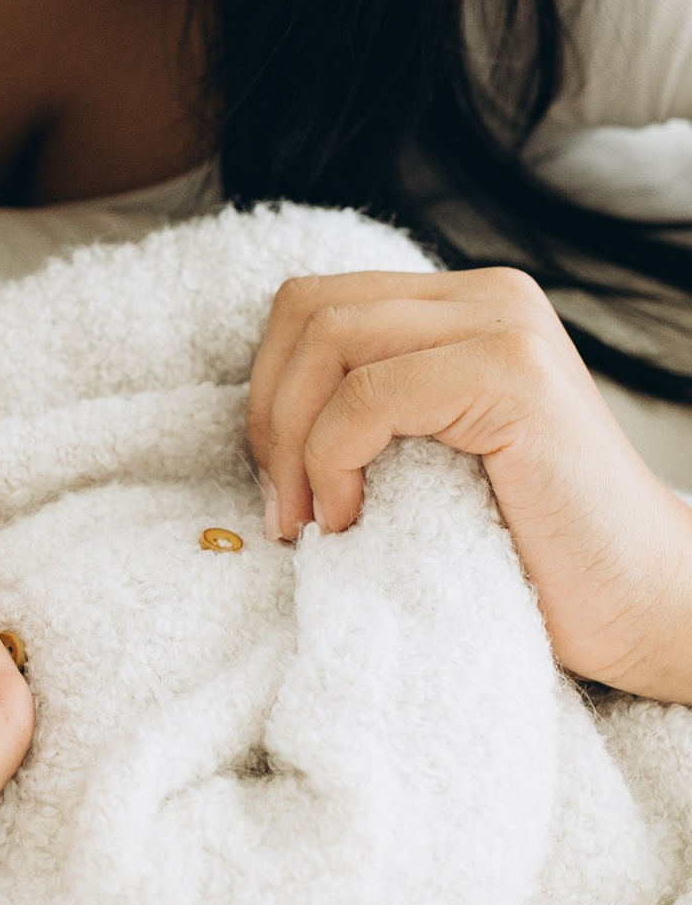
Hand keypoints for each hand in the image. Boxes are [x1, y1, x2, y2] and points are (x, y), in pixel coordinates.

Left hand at [246, 263, 691, 698]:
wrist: (648, 609)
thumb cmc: (535, 553)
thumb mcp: (433, 456)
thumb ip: (374, 407)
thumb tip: (257, 417)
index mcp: (465, 307)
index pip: (316, 305)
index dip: (270, 390)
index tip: (276, 484)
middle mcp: (488, 296)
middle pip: (309, 309)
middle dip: (267, 410)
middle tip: (282, 508)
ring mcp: (505, 326)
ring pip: (328, 340)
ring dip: (290, 439)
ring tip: (310, 521)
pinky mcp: (513, 374)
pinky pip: (368, 394)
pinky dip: (332, 458)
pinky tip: (352, 521)